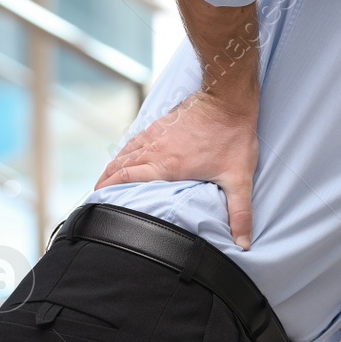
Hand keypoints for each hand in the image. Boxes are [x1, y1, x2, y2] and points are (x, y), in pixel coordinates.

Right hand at [95, 91, 258, 247]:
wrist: (228, 98)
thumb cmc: (234, 136)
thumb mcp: (239, 178)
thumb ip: (240, 213)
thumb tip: (243, 243)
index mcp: (166, 166)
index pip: (124, 179)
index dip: (106, 191)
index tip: (97, 204)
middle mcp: (154, 150)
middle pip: (118, 167)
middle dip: (104, 183)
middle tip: (96, 199)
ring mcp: (155, 134)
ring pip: (124, 153)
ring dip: (112, 168)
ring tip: (105, 182)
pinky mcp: (160, 124)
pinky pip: (134, 140)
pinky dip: (124, 152)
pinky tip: (126, 157)